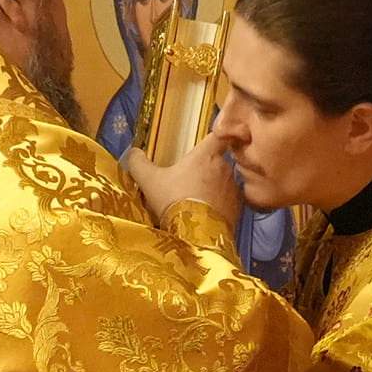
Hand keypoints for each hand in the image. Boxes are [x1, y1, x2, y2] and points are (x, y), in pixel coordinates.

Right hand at [125, 131, 242, 227]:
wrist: (195, 236)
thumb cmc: (173, 200)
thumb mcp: (149, 181)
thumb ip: (139, 164)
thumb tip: (133, 153)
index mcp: (206, 155)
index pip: (218, 136)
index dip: (217, 135)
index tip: (209, 143)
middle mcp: (225, 168)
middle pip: (219, 161)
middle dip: (207, 168)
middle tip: (190, 180)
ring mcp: (234, 189)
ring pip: (225, 182)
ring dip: (215, 188)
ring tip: (197, 201)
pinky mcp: (239, 209)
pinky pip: (230, 201)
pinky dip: (221, 205)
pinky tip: (206, 214)